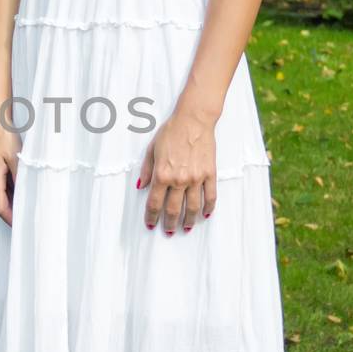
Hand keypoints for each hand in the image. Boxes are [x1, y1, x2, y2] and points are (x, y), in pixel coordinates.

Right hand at [0, 123, 20, 225]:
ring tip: (25, 209)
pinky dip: (10, 192)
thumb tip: (24, 195)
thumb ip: (19, 178)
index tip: (20, 227)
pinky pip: (1, 185)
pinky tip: (21, 191)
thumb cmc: (4, 137)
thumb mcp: (16, 159)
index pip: (1, 207)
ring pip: (0, 194)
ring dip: (11, 203)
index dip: (10, 219)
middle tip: (25, 221)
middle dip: (11, 214)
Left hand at [138, 109, 216, 232]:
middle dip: (169, 223)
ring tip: (185, 228)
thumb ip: (146, 170)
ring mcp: (196, 178)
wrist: (194, 120)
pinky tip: (204, 215)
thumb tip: (142, 186)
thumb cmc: (171, 132)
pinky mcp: (209, 174)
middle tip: (168, 231)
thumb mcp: (152, 149)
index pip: (155, 203)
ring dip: (188, 221)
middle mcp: (179, 179)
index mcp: (162, 174)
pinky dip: (207, 208)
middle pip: (173, 209)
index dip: (152, 216)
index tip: (151, 224)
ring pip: (192, 207)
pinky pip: (210, 196)